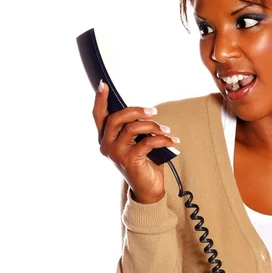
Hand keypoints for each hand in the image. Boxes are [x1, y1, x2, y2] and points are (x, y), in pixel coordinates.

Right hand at [93, 81, 178, 203]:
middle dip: (137, 111)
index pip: (98, 116)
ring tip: (166, 129)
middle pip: (117, 118)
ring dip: (153, 126)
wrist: (148, 188)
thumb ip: (133, 127)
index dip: (100, 99)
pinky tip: (173, 141)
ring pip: (132, 128)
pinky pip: (147, 142)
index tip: (103, 84)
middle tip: (153, 111)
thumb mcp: (136, 141)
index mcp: (105, 138)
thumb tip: (143, 111)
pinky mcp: (129, 161)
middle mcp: (106, 145)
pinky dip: (163, 139)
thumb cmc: (143, 161)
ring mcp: (116, 154)